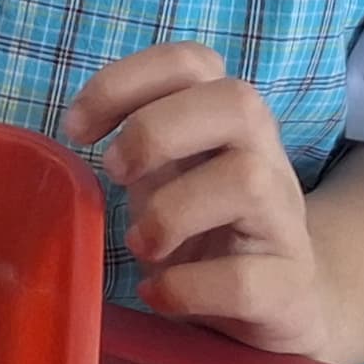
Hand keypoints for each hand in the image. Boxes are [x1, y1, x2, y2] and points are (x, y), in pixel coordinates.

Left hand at [62, 43, 338, 359]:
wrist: (282, 302)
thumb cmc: (204, 227)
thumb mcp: (167, 174)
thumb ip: (136, 145)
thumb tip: (76, 131)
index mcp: (227, 121)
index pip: (191, 62)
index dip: (125, 81)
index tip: (77, 129)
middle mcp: (266, 156)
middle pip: (237, 101)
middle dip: (155, 131)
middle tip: (114, 173)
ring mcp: (284, 219)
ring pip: (247, 180)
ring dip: (171, 212)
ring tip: (140, 243)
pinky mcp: (288, 285)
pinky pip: (243, 278)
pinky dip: (186, 287)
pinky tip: (158, 293)